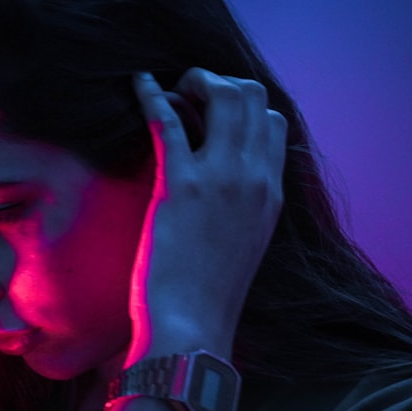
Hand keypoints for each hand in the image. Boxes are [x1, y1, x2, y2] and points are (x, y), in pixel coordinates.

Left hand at [126, 68, 286, 363]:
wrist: (193, 328)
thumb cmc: (209, 294)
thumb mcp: (243, 243)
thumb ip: (244, 206)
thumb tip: (222, 183)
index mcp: (272, 192)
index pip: (273, 121)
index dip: (241, 105)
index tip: (208, 114)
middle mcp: (255, 178)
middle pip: (253, 96)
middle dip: (218, 83)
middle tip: (186, 96)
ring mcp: (221, 179)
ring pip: (224, 95)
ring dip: (192, 83)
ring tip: (168, 93)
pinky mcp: (182, 187)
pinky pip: (168, 120)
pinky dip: (152, 94)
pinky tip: (138, 83)